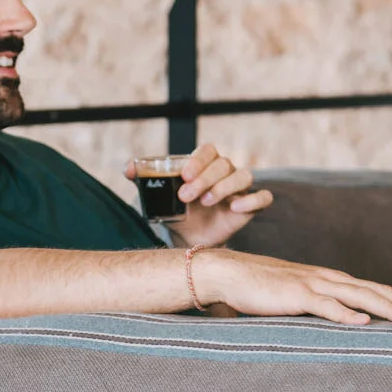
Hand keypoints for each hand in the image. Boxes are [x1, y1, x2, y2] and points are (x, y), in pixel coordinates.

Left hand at [126, 144, 272, 245]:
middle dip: (204, 178)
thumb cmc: (177, 213)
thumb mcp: (158, 196)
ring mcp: (240, 189)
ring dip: (225, 186)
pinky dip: (253, 199)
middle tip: (185, 196)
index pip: (208, 150)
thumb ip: (144, 179)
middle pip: (223, 164)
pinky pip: (263, 197)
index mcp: (205, 164)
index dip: (198, 159)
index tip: (183, 175)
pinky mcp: (250, 207)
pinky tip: (236, 207)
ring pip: (243, 176)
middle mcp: (225, 172)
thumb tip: (128, 168)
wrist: (190, 242)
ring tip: (208, 202)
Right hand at [193, 249, 391, 325]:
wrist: (226, 273)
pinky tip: (362, 322)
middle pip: (379, 291)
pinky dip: (345, 312)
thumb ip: (319, 311)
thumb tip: (340, 330)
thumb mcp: (297, 301)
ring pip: (360, 295)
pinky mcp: (294, 294)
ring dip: (389, 309)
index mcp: (332, 281)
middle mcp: (329, 279)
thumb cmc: (259, 291)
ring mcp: (313, 284)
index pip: (377, 292)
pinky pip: (324, 304)